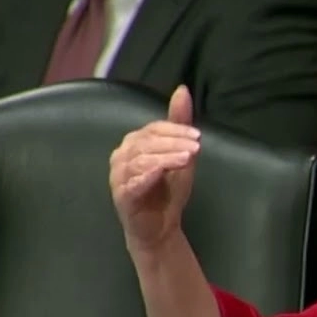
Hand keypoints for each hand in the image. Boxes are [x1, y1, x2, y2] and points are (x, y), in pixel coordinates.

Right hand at [109, 86, 200, 255]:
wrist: (160, 227)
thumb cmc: (167, 191)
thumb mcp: (180, 155)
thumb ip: (179, 125)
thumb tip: (182, 90)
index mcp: (135, 143)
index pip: (153, 129)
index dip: (175, 129)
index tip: (198, 135)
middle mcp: (122, 156)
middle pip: (146, 142)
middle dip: (173, 142)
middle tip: (196, 147)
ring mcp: (119, 176)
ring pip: (140, 160)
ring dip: (165, 157)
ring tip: (187, 159)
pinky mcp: (122, 196)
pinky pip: (132, 183)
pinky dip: (147, 176)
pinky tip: (161, 173)